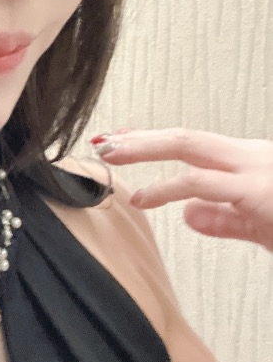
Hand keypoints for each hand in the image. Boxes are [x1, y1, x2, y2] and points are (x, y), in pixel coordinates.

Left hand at [91, 128, 272, 252]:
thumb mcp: (261, 225)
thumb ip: (226, 219)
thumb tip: (188, 213)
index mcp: (249, 161)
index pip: (191, 143)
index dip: (152, 140)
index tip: (120, 140)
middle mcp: (249, 157)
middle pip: (183, 137)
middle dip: (139, 138)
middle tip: (103, 140)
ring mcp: (252, 169)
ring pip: (186, 146)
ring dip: (142, 149)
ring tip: (109, 156)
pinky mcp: (255, 191)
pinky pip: (200, 184)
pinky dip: (165, 188)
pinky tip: (143, 197)